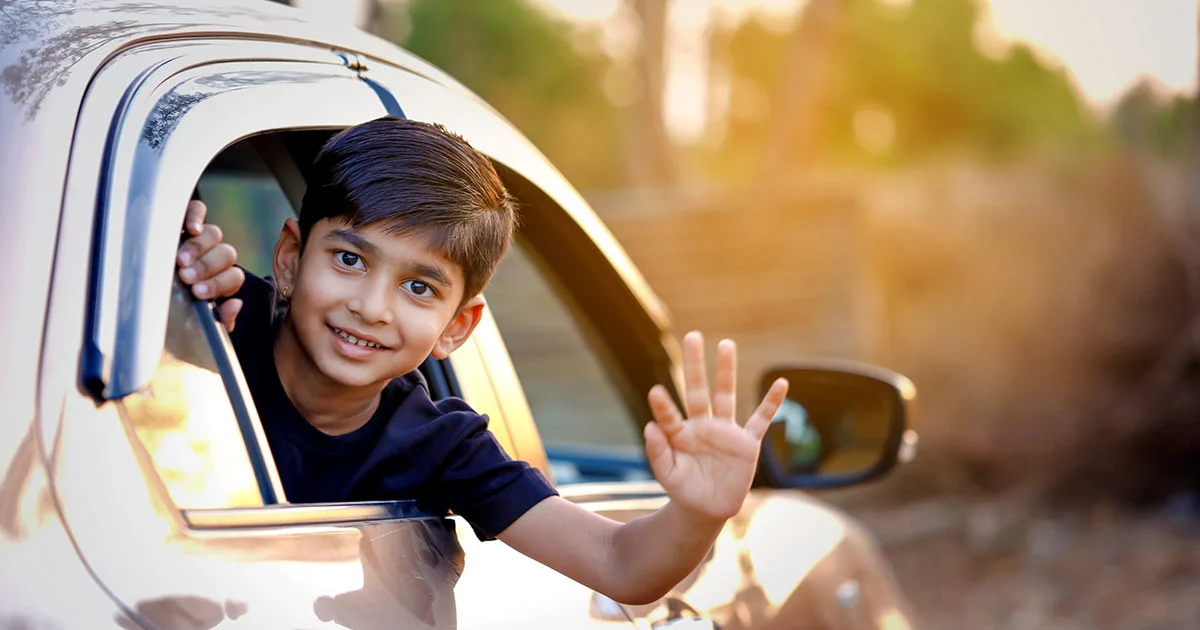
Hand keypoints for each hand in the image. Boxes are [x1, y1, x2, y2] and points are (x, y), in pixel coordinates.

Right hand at [177, 200, 243, 331]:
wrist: (140, 300)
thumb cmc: (167, 314)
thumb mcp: (193, 323)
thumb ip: (219, 320)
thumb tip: (236, 304)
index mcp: (219, 281)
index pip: (233, 277)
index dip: (218, 284)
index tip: (198, 293)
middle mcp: (213, 258)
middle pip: (226, 254)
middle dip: (206, 268)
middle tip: (186, 277)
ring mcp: (199, 238)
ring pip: (214, 234)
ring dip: (198, 248)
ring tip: (180, 260)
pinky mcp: (183, 220)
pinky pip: (197, 210)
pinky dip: (196, 216)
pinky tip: (191, 228)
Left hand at [643, 331, 788, 520]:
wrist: (707, 509)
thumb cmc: (684, 489)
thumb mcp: (667, 475)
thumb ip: (657, 452)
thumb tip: (649, 426)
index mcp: (679, 434)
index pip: (670, 415)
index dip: (663, 405)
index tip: (655, 392)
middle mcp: (702, 426)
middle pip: (698, 390)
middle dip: (694, 365)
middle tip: (693, 336)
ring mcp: (725, 432)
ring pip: (726, 396)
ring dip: (726, 371)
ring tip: (726, 344)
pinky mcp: (746, 444)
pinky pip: (761, 419)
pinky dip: (771, 403)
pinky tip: (781, 383)